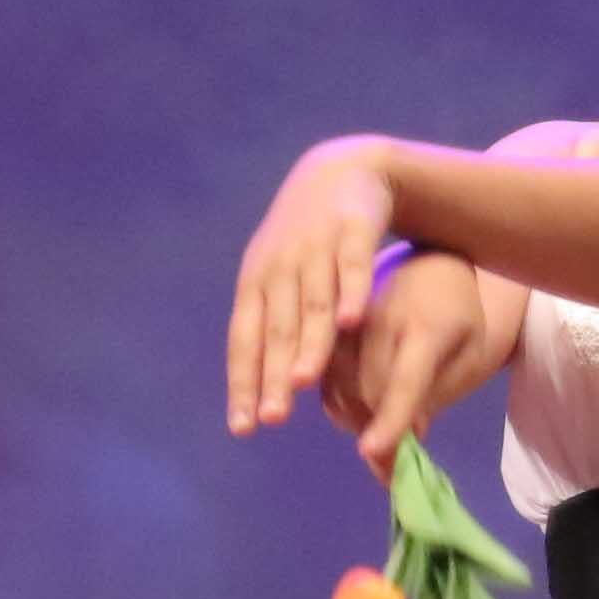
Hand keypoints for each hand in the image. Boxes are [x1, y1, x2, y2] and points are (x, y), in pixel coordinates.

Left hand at [223, 137, 408, 439]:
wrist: (345, 171)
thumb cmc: (309, 242)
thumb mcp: (284, 281)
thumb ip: (279, 330)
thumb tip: (271, 392)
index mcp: (257, 283)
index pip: (245, 340)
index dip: (244, 382)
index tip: (244, 428)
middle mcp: (280, 266)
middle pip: (276, 328)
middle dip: (272, 374)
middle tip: (273, 419)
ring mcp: (315, 247)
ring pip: (311, 302)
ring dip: (308, 342)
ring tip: (304, 382)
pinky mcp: (353, 229)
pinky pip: (353, 266)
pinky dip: (352, 292)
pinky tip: (354, 322)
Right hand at [320, 250, 490, 473]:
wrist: (430, 266)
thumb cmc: (458, 318)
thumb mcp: (468, 354)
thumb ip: (438, 394)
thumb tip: (407, 436)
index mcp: (425, 326)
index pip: (405, 379)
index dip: (389, 418)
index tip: (373, 452)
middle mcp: (380, 322)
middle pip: (368, 393)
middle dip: (378, 437)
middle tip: (393, 469)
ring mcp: (350, 325)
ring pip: (342, 391)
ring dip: (360, 424)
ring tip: (384, 433)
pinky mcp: (331, 331)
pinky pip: (327, 384)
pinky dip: (343, 408)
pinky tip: (363, 412)